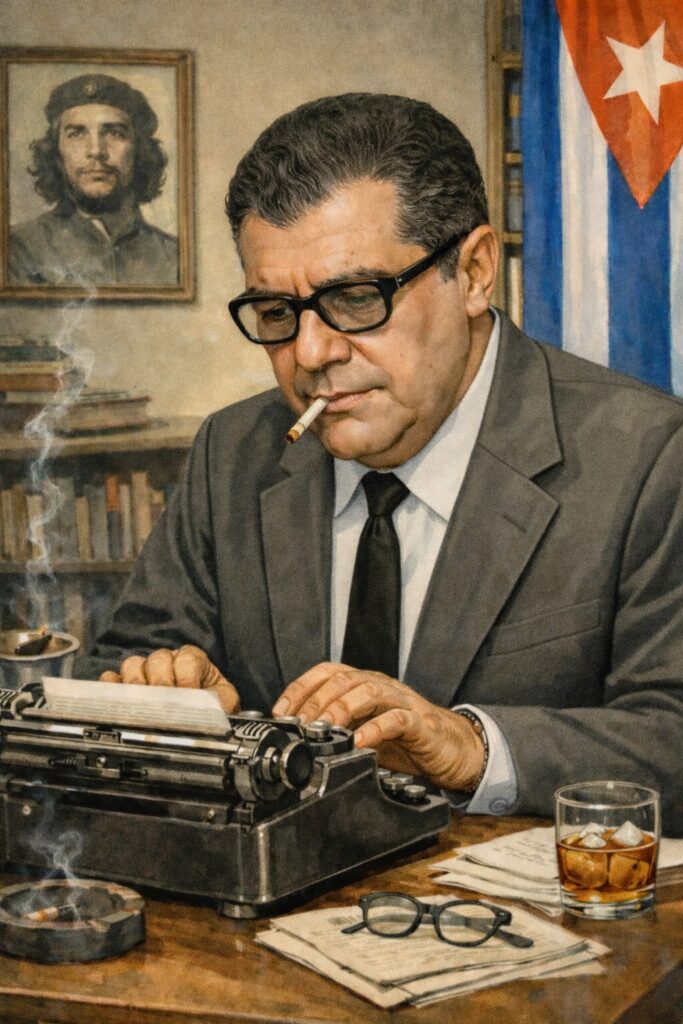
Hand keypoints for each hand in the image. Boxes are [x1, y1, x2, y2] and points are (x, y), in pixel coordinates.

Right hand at [99, 645, 240, 712]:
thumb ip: (222, 701)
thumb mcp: (224, 702)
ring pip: (133, 665)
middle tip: (164, 704)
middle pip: (157, 660)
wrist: (203, 714)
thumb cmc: (212, 705)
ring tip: (142, 705)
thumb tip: (213, 708)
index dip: (186, 677)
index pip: (186, 659)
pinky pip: (110, 680)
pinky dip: (111, 689)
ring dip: (136, 685)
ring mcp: (144, 671)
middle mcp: (167, 661)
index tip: (188, 695)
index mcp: (192, 660)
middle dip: (161, 683)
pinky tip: (116, 703)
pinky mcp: (124, 685)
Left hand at [272, 662, 484, 790]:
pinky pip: (396, 719)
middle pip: (343, 680)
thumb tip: (296, 740)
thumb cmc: (404, 741)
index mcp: (363, 685)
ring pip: (368, 691)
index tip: (281, 711)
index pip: (326, 673)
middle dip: (316, 701)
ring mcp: (401, 701)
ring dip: (341, 708)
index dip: (300, 688)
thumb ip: (336, 731)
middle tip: (300, 724)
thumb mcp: (362, 734)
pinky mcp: (420, 722)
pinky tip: (360, 743)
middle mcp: (380, 686)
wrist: (452, 750)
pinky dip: (375, 729)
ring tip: (325, 729)